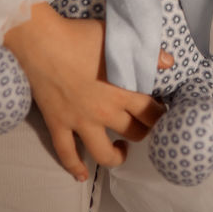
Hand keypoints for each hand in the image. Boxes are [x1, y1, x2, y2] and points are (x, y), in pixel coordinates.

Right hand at [3, 2, 170, 181]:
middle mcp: (104, 112)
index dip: (159, 114)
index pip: (151, 112)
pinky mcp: (58, 124)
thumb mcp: (118, 38)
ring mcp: (80, 122)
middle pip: (134, 132)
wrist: (43, 42)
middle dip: (143, 131)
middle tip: (143, 125)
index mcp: (123, 91)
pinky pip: (67, 153)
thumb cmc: (81, 36)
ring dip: (117, 157)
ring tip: (122, 149)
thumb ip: (146, 52)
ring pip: (104, 154)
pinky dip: (74, 167)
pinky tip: (82, 175)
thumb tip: (169, 63)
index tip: (159, 111)